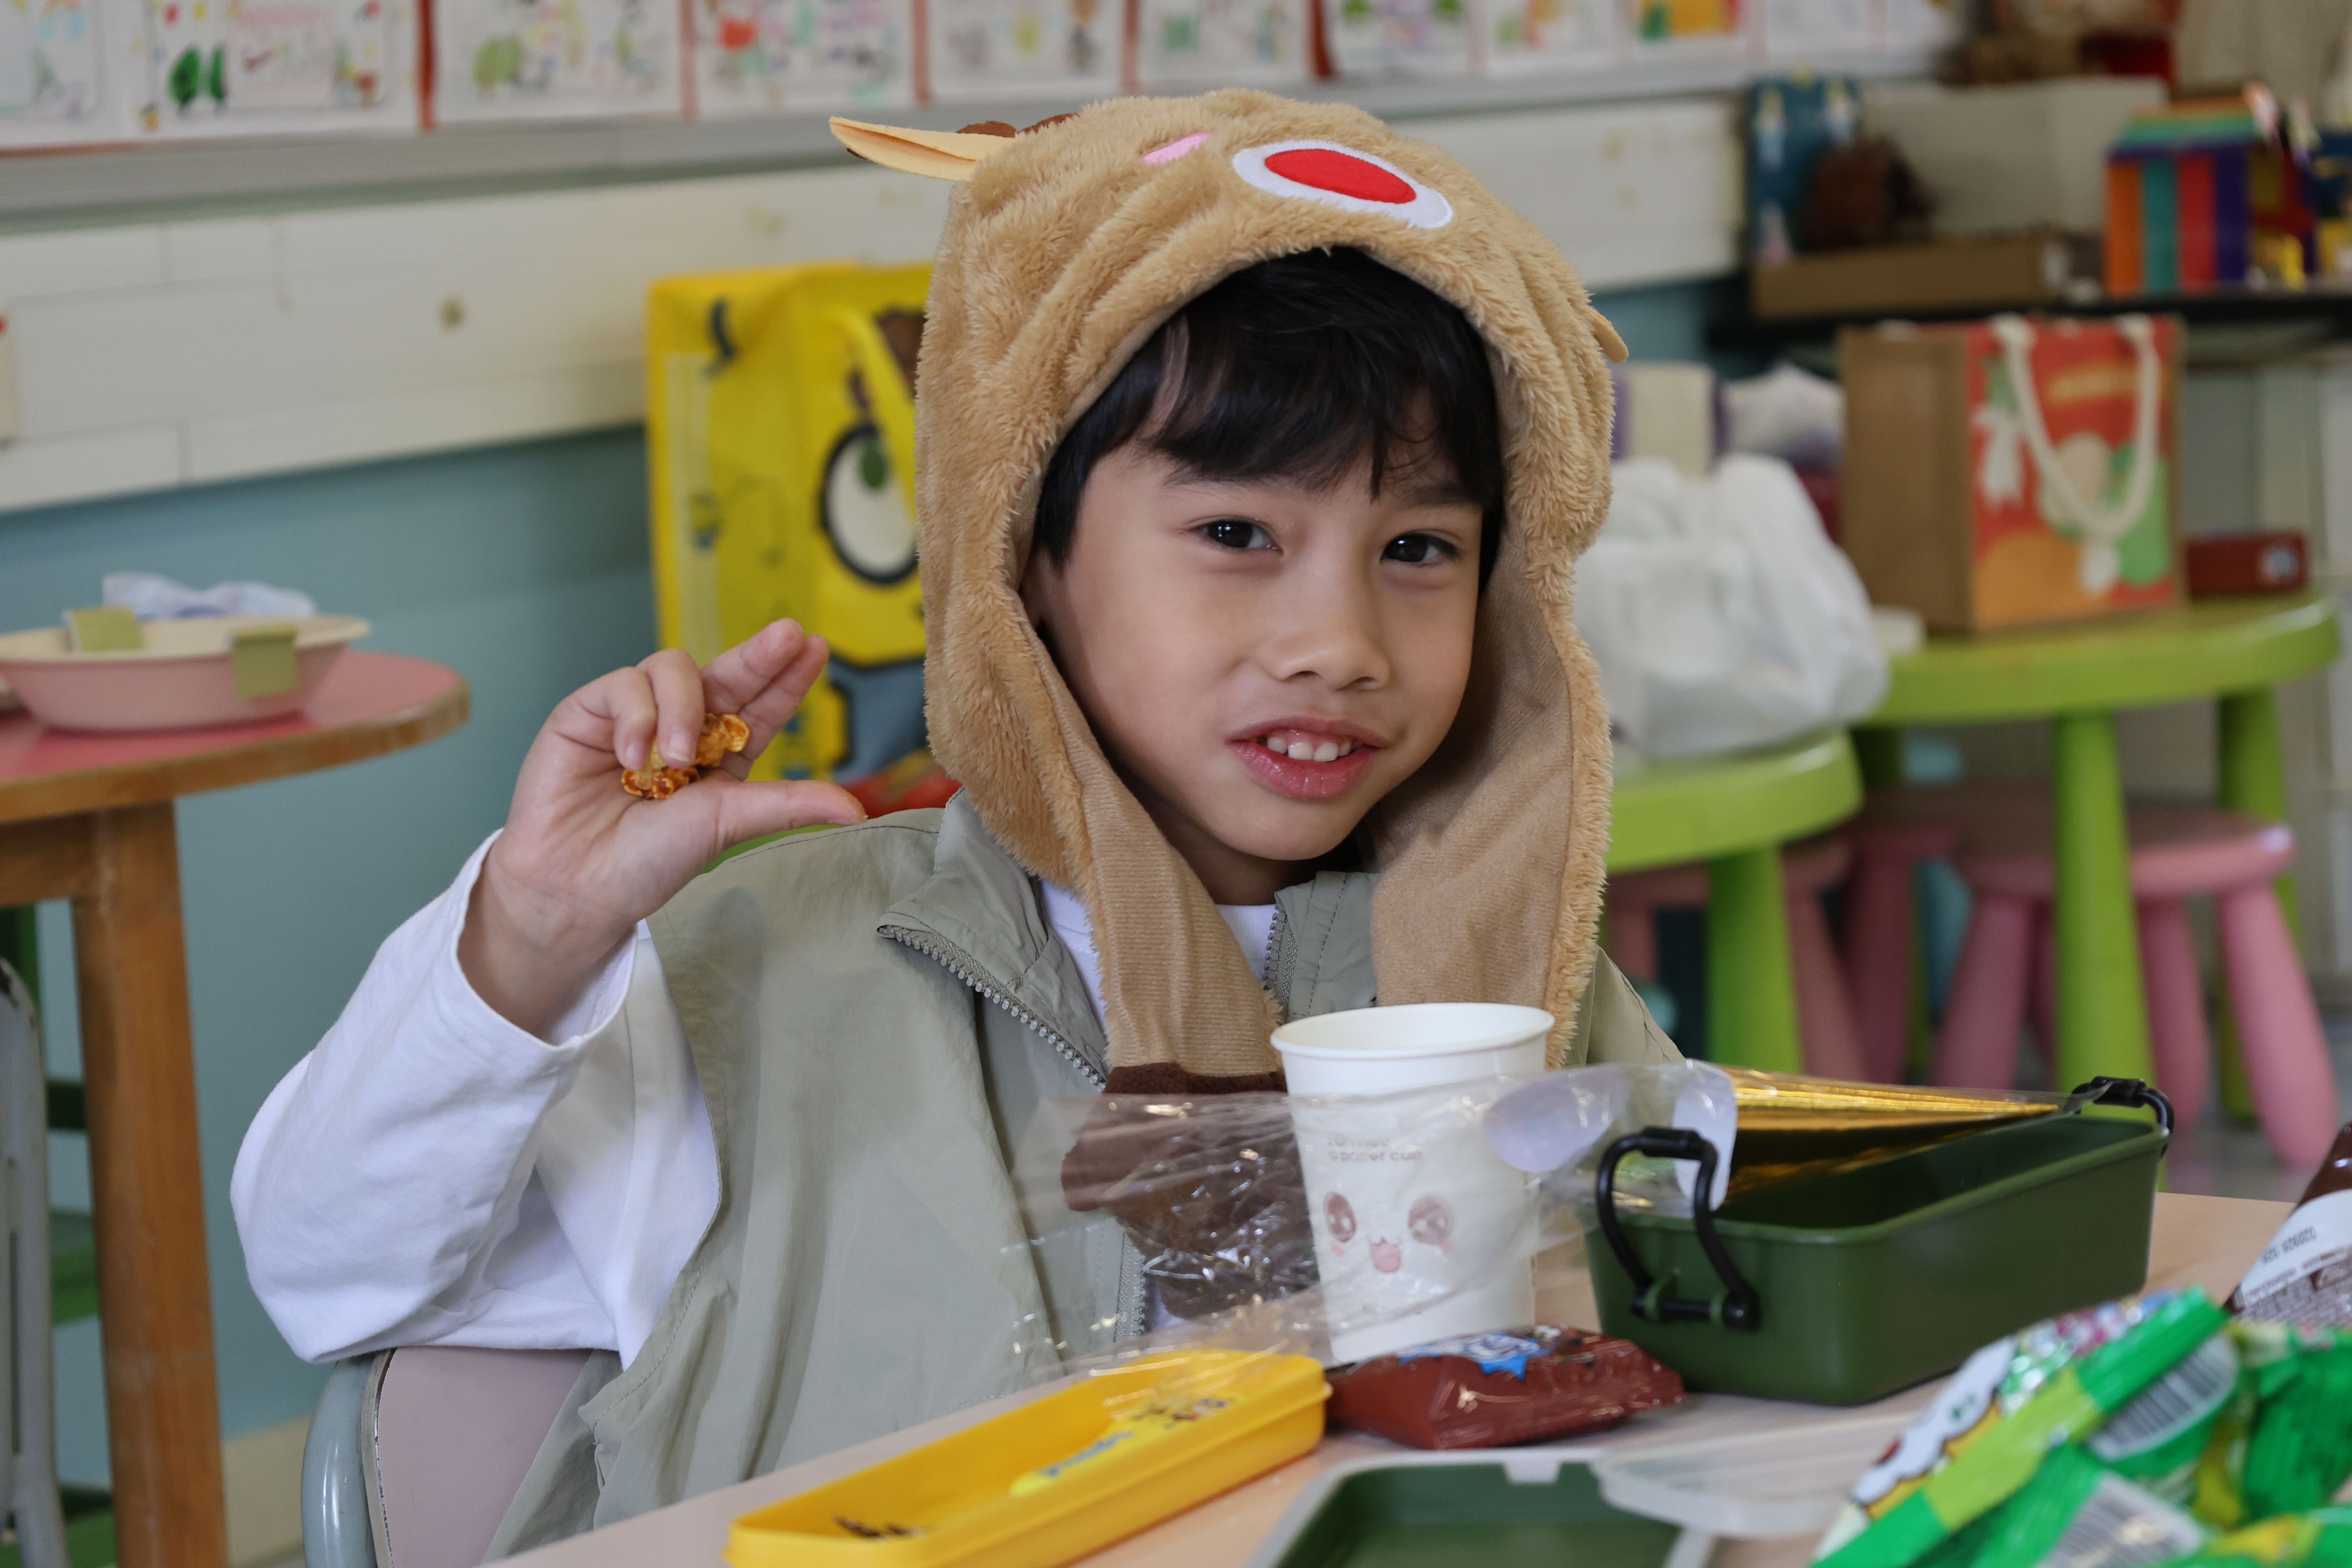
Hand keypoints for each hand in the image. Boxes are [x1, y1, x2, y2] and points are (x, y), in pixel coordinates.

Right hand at [460, 619, 866, 1033]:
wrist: (576, 885)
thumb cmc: (649, 862)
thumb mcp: (727, 825)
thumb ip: (786, 806)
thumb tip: (857, 810)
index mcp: (719, 756)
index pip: (760, 705)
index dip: (785, 676)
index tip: (815, 646)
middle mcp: (681, 728)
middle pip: (726, 674)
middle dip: (757, 654)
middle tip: (787, 636)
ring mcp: (635, 715)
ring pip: (673, 669)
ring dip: (682, 708)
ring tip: (676, 758)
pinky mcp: (589, 711)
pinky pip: (624, 685)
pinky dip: (635, 718)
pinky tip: (631, 758)